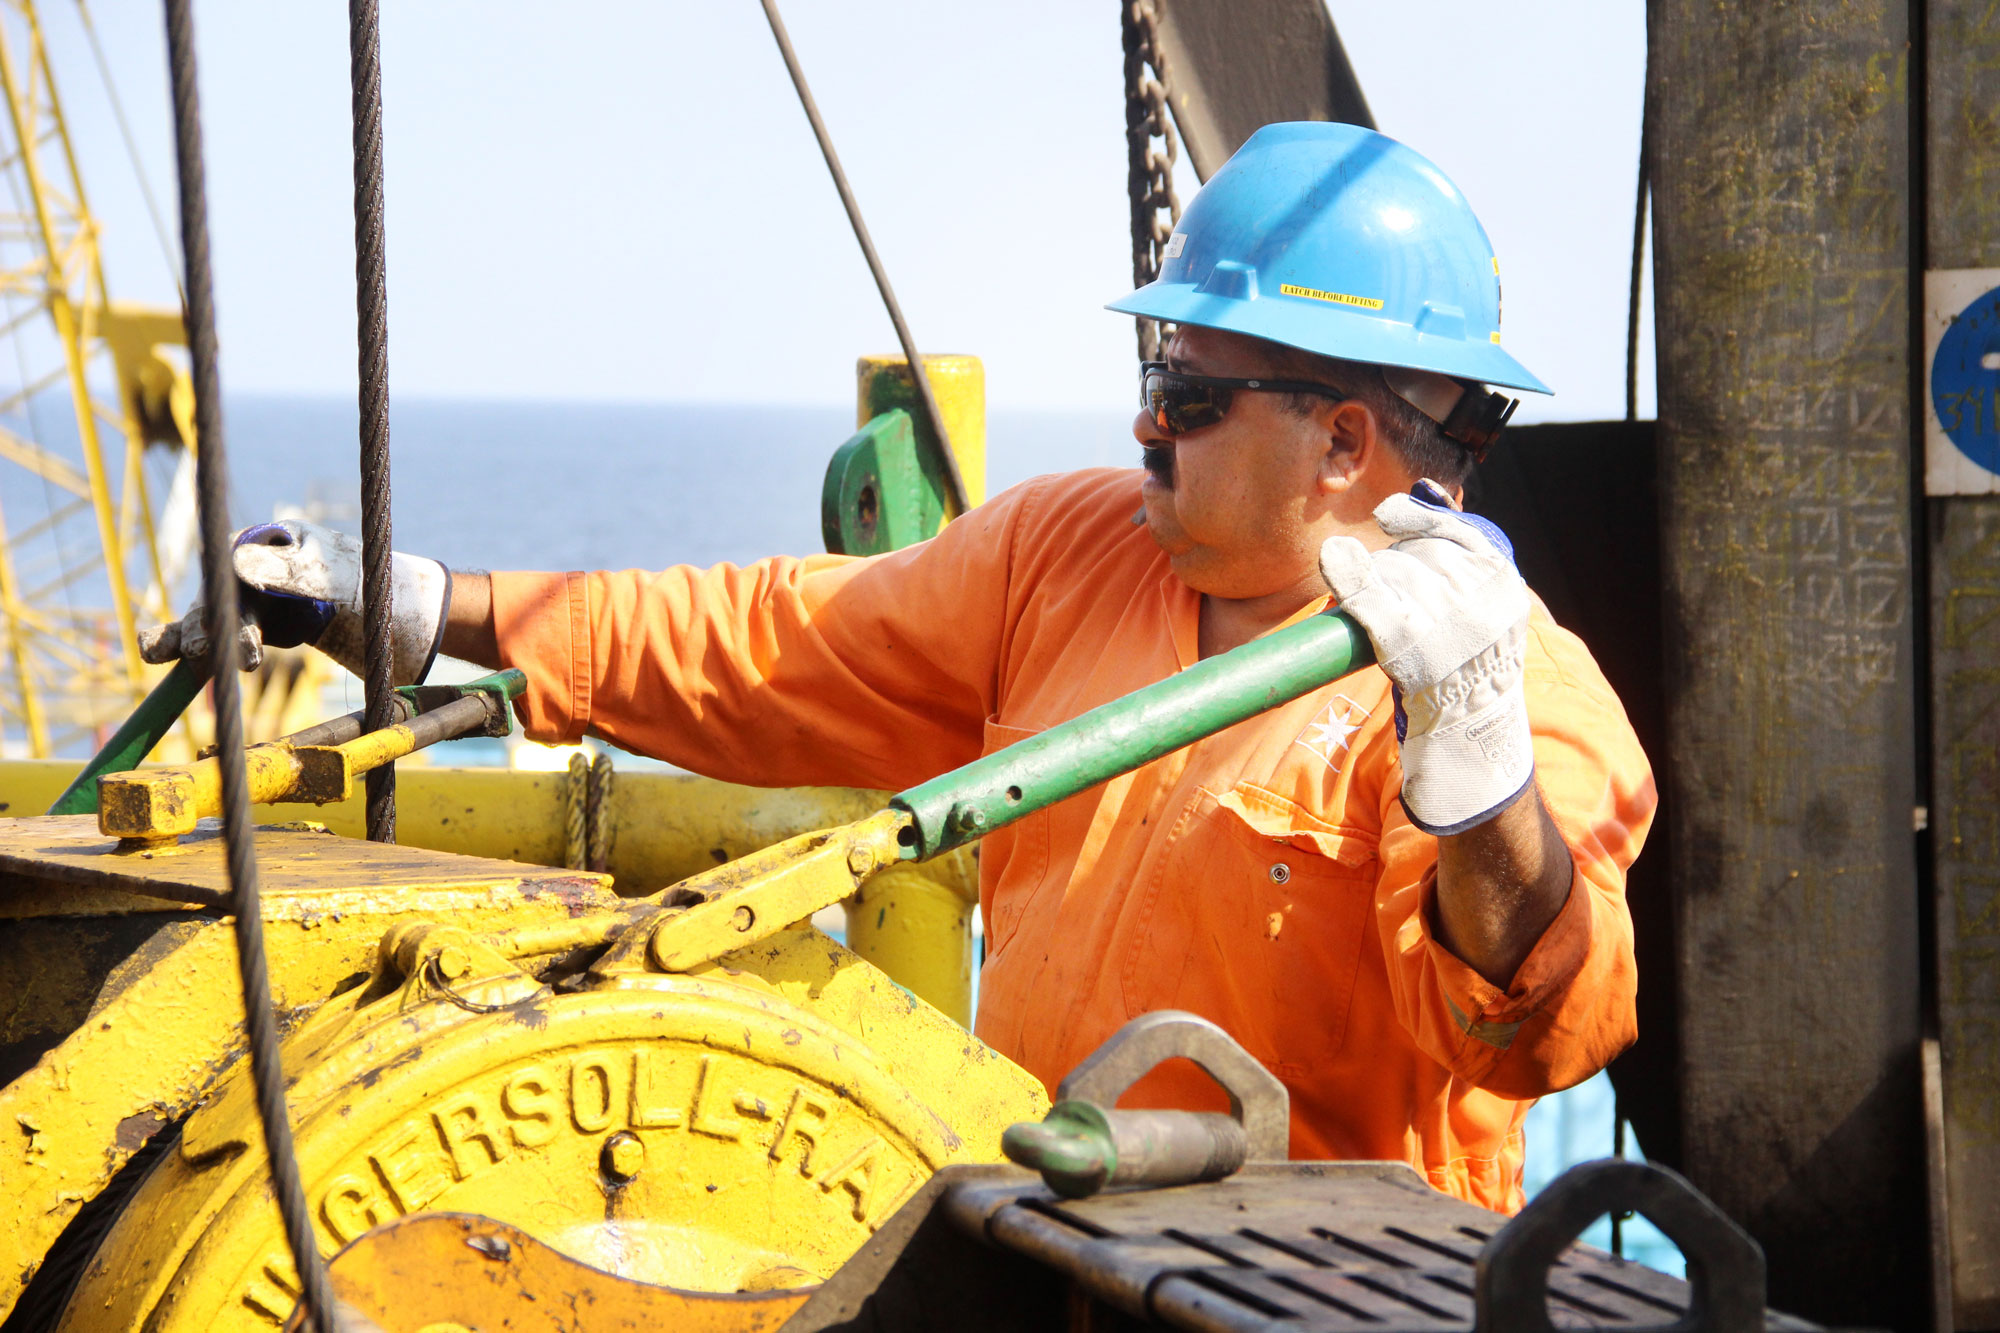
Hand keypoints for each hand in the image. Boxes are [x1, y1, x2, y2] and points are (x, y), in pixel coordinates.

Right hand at [137, 520, 450, 684]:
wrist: (401, 618)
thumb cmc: (375, 588)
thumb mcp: (334, 578)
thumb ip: (291, 572)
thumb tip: (238, 562)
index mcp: (272, 540)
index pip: (230, 565)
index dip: (216, 597)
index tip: (213, 627)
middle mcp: (257, 565)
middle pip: (218, 595)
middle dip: (207, 625)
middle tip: (201, 652)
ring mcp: (257, 596)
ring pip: (215, 619)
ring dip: (196, 639)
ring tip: (173, 656)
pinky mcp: (262, 625)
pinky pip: (227, 638)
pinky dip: (206, 650)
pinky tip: (166, 656)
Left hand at [1319, 481, 1532, 833]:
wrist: (1474, 739)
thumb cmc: (1465, 665)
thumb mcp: (1476, 602)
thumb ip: (1454, 547)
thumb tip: (1424, 485)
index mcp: (1503, 584)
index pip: (1457, 533)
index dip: (1419, 521)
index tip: (1387, 516)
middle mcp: (1484, 601)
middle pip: (1418, 558)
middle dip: (1392, 572)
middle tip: (1389, 601)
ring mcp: (1454, 629)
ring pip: (1395, 578)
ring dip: (1373, 588)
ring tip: (1380, 616)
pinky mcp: (1420, 655)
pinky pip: (1379, 608)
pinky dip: (1353, 584)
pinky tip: (1334, 561)